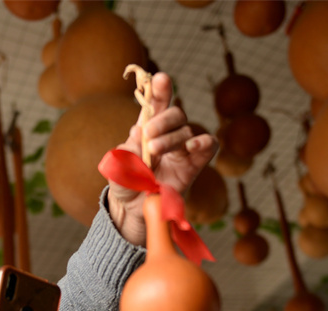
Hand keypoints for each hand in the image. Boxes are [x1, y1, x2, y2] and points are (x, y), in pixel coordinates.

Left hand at [107, 72, 218, 245]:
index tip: (160, 79)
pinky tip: (191, 146)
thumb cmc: (124, 187)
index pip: (156, 105)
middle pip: (175, 114)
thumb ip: (129, 149)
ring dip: (171, 137)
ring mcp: (182, 151)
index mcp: (147, 130)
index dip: (160, 90)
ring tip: (154, 151)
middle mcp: (167, 137)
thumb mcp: (118, 167)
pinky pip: (208, 147)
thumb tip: (140, 129)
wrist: (132, 213)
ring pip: (186, 130)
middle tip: (148, 136)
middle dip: (162, 120)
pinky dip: (203, 142)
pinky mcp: (194, 167)